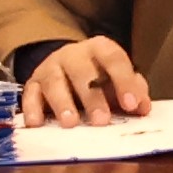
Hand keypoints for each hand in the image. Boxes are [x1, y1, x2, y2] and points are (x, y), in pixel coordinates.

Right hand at [21, 37, 151, 127]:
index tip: (132, 105)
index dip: (123, 81)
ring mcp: (50, 68)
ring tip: (71, 123)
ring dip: (62, 103)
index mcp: (99, 49)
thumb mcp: (117, 81)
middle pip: (82, 71)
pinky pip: (30, 94)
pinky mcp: (33, 84)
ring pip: (55, 82)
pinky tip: (36, 124)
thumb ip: (133, 91)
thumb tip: (143, 107)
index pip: (113, 59)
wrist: (65, 69)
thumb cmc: (97, 79)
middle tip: (101, 121)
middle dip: (93, 97)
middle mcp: (73, 55)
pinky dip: (32, 109)